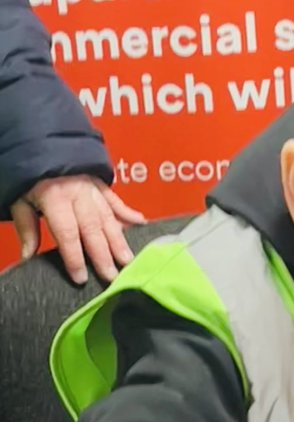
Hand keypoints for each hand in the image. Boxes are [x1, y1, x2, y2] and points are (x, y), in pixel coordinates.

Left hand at [11, 174, 144, 284]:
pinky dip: (128, 212)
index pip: (67, 232)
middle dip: (103, 255)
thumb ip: (26, 227)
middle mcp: (77, 193)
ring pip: (107, 217)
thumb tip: (28, 257)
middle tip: (112, 277)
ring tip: (128, 260)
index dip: (74, 256)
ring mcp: (91, 188)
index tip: (81, 278)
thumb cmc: (29, 176)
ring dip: (119, 240)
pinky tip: (141, 223)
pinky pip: (115, 199)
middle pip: (92, 228)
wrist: (38, 139)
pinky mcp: (99, 183)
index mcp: (54, 197)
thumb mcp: (19, 199)